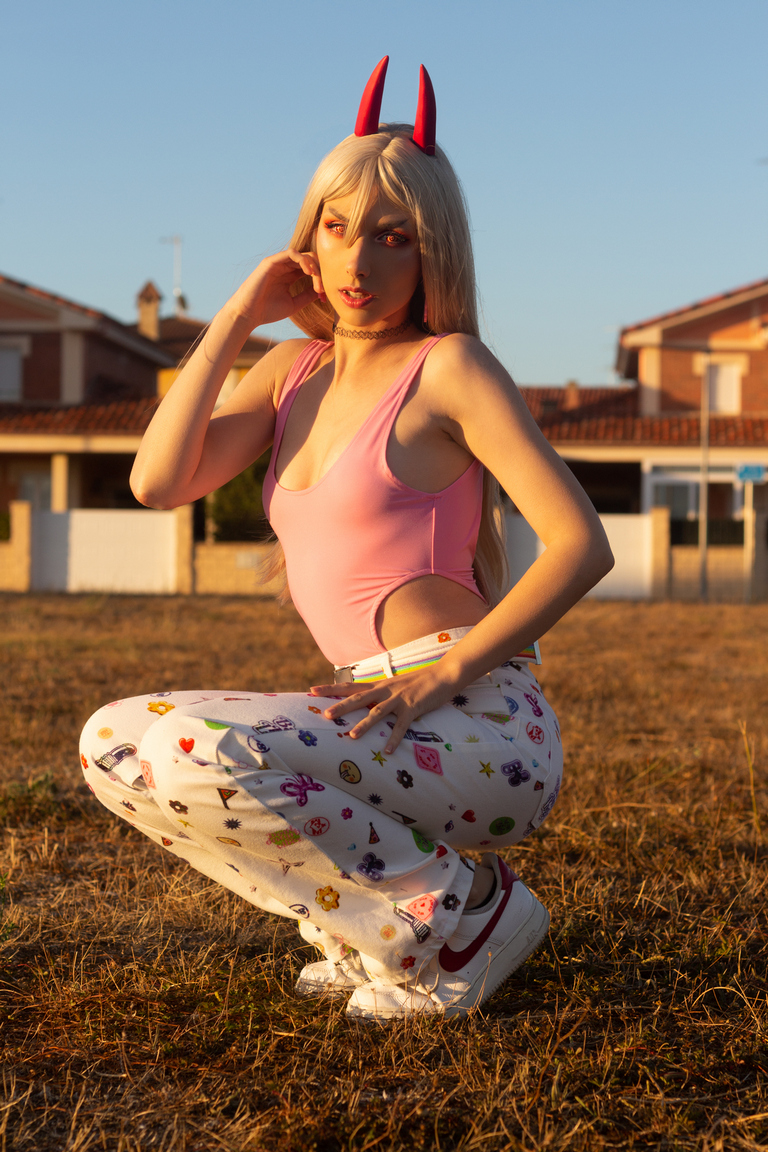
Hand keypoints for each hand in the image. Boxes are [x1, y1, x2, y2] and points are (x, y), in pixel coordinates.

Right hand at [230, 249, 325, 328]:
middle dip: (319, 273)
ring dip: (313, 267)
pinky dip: (303, 260)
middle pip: (310, 261)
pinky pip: (291, 253)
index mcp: (290, 276)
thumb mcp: (294, 304)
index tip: (324, 297)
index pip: (311, 270)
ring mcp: (278, 263)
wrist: (248, 314)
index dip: (320, 281)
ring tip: (316, 280)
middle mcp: (285, 267)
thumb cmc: (268, 311)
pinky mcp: (271, 261)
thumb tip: (323, 290)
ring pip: (303, 255)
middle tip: (322, 289)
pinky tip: (309, 272)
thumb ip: (308, 295)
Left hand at [309, 665, 459, 753]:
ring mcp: (400, 698)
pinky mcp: (414, 707)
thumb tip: (367, 703)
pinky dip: (395, 738)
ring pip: (378, 712)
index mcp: (380, 685)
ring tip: (351, 736)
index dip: (331, 688)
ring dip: (364, 724)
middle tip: (325, 714)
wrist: (444, 674)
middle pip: (359, 698)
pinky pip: (402, 725)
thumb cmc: (420, 682)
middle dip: (341, 706)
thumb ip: (381, 694)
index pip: (351, 686)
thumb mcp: (396, 686)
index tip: (312, 690)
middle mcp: (386, 690)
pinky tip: (388, 750)